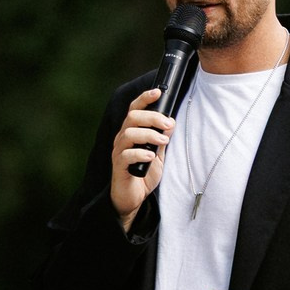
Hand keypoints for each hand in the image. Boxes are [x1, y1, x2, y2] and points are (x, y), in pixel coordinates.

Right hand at [111, 87, 173, 229]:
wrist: (133, 197)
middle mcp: (122, 140)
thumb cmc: (143, 173)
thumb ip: (162, 139)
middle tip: (168, 124)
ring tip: (163, 141)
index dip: (144, 99)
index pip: (135, 110)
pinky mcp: (119, 167)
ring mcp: (119, 152)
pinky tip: (151, 156)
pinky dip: (140, 153)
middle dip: (151, 117)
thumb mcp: (158, 154)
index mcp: (132, 133)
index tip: (158, 92)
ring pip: (128, 134)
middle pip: (132, 118)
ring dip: (148, 134)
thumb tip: (171, 122)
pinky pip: (125, 155)